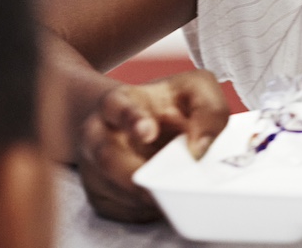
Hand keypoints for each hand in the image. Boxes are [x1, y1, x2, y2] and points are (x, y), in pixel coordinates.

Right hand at [76, 70, 229, 221]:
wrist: (134, 122)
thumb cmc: (165, 105)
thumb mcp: (193, 90)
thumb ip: (207, 109)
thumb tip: (199, 148)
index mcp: (117, 103)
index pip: (119, 109)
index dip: (133, 120)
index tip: (148, 131)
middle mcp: (97, 135)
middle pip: (109, 159)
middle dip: (138, 176)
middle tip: (165, 187)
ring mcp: (94, 168)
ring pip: (120, 192)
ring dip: (152, 197)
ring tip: (180, 192)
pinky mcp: (100, 197)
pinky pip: (127, 211)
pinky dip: (152, 210)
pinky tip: (168, 198)